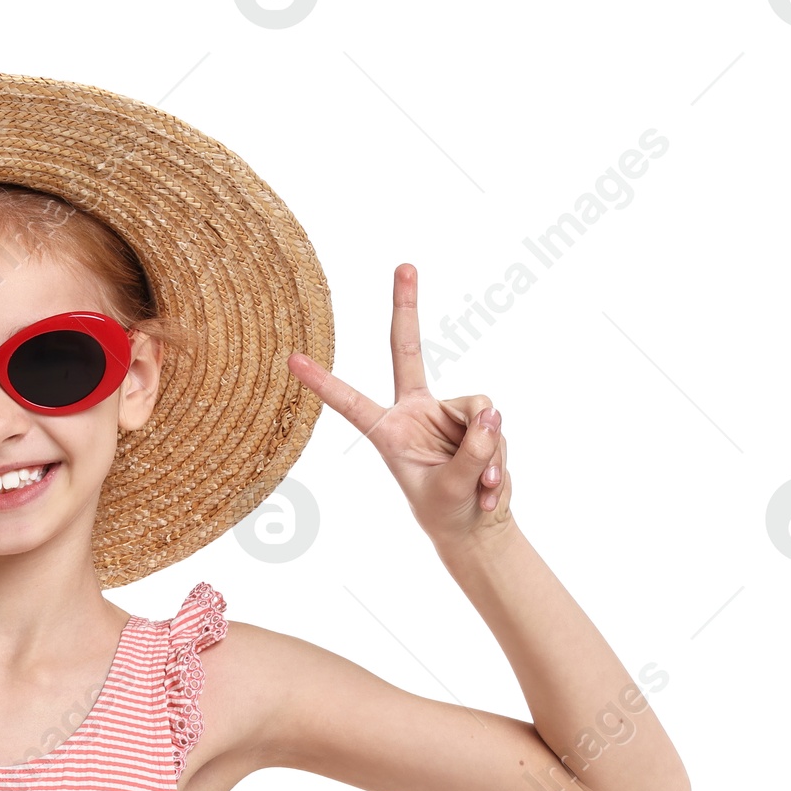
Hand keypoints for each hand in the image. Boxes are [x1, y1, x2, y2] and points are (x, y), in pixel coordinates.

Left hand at [287, 264, 511, 545]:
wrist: (476, 525)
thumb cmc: (449, 511)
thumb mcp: (455, 488)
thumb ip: (472, 451)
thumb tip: (492, 413)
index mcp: (389, 431)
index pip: (352, 402)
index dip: (323, 382)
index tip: (292, 360)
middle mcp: (415, 412)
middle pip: (408, 350)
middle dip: (407, 307)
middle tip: (404, 265)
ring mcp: (446, 411)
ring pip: (478, 408)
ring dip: (486, 451)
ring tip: (481, 484)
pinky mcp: (477, 417)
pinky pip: (495, 422)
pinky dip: (499, 456)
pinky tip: (491, 484)